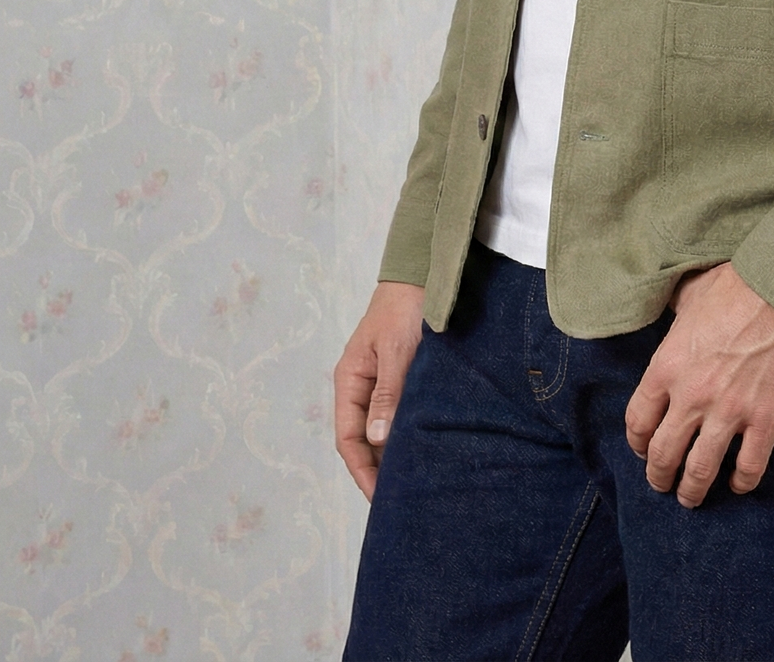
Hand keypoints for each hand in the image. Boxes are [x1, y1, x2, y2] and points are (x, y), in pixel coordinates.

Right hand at [333, 280, 425, 499]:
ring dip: (394, 453)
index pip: (348, 439)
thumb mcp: (396, 350)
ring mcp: (381, 382)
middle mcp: (362, 385)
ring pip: (383, 429)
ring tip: (414, 482)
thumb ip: (388, 393)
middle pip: (364, 439)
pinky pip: (399, 413)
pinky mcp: (403, 376)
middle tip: (400, 501)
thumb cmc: (405, 307)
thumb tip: (377, 440)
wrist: (424, 272)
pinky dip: (407, 433)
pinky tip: (424, 448)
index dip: (362, 471)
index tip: (381, 498)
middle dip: (377, 470)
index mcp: (349, 380)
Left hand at [625, 263, 773, 508]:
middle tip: (663, 484)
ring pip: (700, 471)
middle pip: (663, 454)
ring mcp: (729, 411)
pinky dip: (741, 483)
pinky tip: (738, 484)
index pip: (638, 420)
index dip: (638, 442)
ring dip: (693, 491)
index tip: (644, 449)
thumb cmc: (738, 285)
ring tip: (692, 497)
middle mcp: (692, 396)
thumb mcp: (691, 293)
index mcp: (667, 366)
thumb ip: (675, 312)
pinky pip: (749, 468)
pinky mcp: (766, 419)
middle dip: (660, 477)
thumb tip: (670, 309)